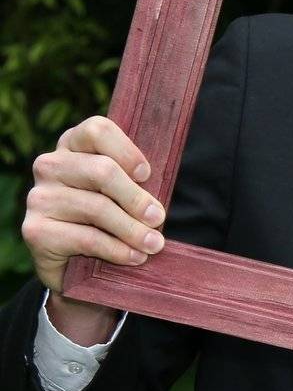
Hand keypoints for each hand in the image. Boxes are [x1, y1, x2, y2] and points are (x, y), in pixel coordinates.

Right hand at [21, 116, 163, 333]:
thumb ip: (137, 180)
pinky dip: (116, 249)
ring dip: (132, 229)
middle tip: (159, 218)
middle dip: (136, 198)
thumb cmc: (108, 215)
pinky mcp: (35, 230)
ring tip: (154, 244)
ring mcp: (39, 197)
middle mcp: (50, 165)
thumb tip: (159, 196)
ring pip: (96, 207)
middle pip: (101, 171)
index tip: (147, 175)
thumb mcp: (123, 190)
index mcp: (73, 145)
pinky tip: (134, 257)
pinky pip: (85, 238)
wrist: (72, 260)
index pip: (97, 130)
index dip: (127, 151)